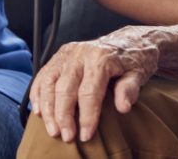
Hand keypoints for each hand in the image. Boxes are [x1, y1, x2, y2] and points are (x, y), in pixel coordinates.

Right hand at [30, 26, 160, 142]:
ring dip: (48, 109)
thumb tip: (123, 107)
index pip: (89, 91)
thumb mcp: (139, 73)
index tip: (86, 135)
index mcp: (101, 58)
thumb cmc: (134, 60)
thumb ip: (130, 89)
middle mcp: (81, 53)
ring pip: (49, 82)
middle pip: (65, 88)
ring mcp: (68, 53)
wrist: (129, 40)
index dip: (86, 116)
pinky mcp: (60, 55)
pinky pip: (43, 75)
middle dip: (64, 116)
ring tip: (52, 130)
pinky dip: (38, 94)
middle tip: (67, 137)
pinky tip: (39, 111)